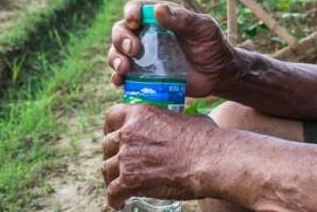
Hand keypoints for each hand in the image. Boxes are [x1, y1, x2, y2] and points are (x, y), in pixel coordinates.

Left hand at [101, 103, 216, 209]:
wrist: (209, 160)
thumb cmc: (205, 138)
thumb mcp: (184, 118)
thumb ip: (171, 120)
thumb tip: (178, 124)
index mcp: (141, 114)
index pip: (112, 116)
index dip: (111, 127)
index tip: (114, 135)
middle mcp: (129, 133)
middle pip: (107, 145)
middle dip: (112, 155)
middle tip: (121, 163)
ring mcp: (127, 157)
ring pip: (107, 169)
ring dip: (112, 177)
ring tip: (120, 185)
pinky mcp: (129, 180)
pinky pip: (113, 192)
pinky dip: (115, 199)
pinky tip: (121, 203)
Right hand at [108, 0, 239, 96]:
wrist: (219, 75)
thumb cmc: (213, 46)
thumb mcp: (204, 29)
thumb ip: (183, 19)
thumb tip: (158, 9)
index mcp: (160, 18)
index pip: (136, 8)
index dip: (131, 13)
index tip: (134, 21)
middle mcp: (146, 34)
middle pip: (121, 30)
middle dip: (121, 39)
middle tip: (133, 50)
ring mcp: (143, 56)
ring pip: (117, 53)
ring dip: (115, 59)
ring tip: (124, 68)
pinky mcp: (143, 76)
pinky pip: (123, 76)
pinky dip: (117, 78)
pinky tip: (120, 82)